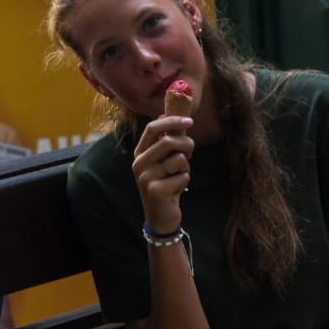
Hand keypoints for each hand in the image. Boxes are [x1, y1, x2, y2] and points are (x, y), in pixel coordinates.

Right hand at [132, 115, 193, 234]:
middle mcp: (139, 163)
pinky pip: (183, 177)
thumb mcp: (163, 160)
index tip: (189, 121)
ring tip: (177, 177)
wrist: (161, 216)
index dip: (172, 121)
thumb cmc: (165, 183)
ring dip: (186, 168)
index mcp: (140, 153)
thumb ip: (165, 139)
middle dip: (186, 144)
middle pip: (168, 141)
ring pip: (179, 159)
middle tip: (190, 152)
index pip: (152, 128)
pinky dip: (185, 182)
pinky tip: (176, 190)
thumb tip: (165, 112)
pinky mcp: (156, 191)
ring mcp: (145, 177)